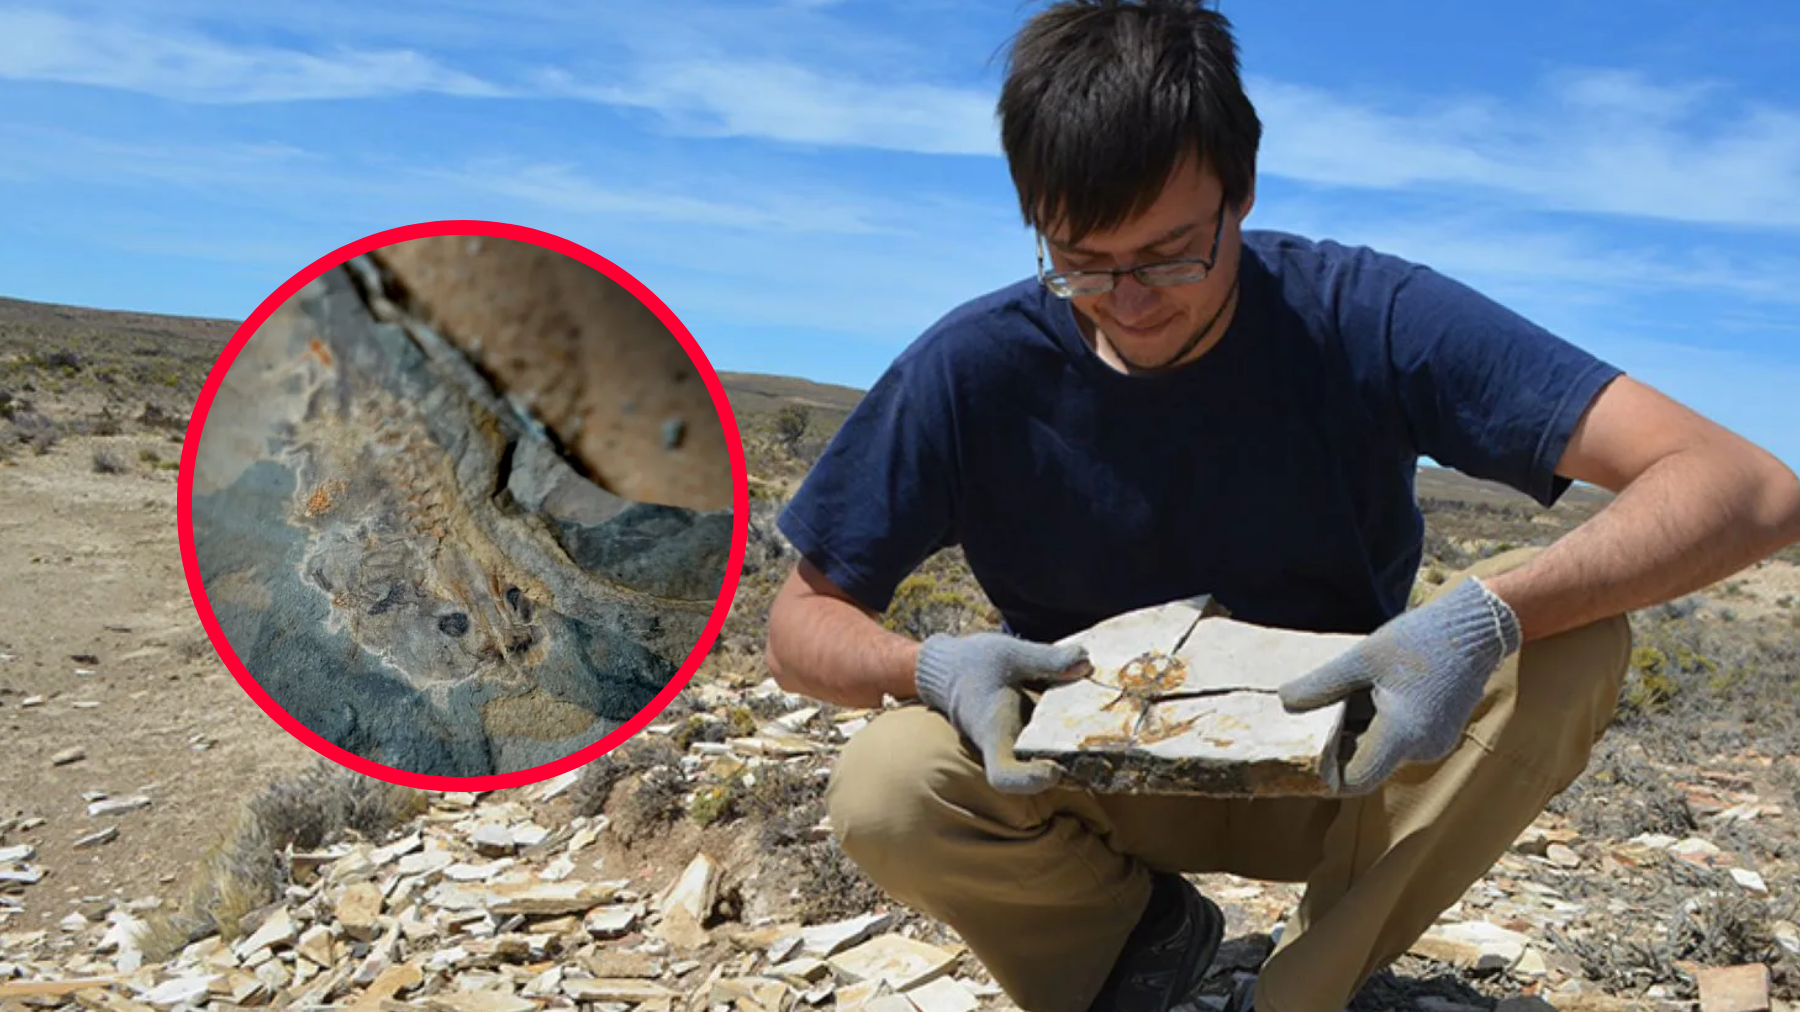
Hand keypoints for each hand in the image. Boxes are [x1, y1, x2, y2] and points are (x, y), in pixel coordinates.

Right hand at [914, 631, 1091, 793]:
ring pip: (1049, 762)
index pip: (1003, 775)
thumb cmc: (974, 662)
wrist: (953, 669)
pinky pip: (1053, 746)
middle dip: (1070, 768)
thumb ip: (1046, 658)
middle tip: (1102, 753)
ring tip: (1108, 734)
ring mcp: (1019, 746)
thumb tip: (1086, 662)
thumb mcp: (1009, 653)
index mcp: (994, 733)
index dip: (1029, 780)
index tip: (1055, 769)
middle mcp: (1007, 748)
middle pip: (1036, 777)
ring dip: (1079, 754)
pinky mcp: (1030, 738)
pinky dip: (1076, 736)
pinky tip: (1101, 714)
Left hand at [1277, 577, 1521, 794]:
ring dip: (1358, 729)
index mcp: (1402, 735)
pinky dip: (1378, 722)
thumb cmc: (1419, 641)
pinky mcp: (1437, 734)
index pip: (1355, 779)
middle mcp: (1420, 749)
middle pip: (1365, 762)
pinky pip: (1397, 738)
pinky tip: (1371, 689)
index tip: (1303, 752)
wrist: (1474, 630)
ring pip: (1380, 749)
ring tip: (1349, 691)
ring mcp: (1432, 744)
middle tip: (1317, 712)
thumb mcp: (1362, 658)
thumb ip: (1323, 685)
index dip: (1327, 772)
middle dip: (1339, 743)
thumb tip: (1285, 702)